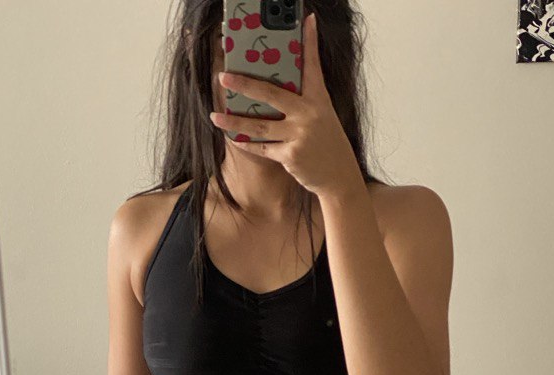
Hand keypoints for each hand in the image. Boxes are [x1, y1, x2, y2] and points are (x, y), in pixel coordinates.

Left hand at [210, 12, 362, 198]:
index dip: (310, 42)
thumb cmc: (327, 143)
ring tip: (215, 117)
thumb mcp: (322, 116)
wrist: (339, 175)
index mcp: (318, 99)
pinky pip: (263, 148)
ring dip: (234, 122)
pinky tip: (234, 139)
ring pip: (259, 126)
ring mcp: (299, 135)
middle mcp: (308, 114)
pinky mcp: (290, 155)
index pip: (313, 66)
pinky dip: (248, 144)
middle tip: (223, 76)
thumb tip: (277, 90)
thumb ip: (304, 101)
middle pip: (270, 94)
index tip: (306, 20)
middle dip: (244, 84)